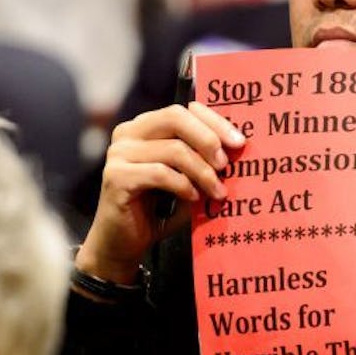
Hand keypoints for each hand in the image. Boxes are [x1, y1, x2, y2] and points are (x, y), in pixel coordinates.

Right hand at [77, 102, 243, 285]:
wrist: (123, 244)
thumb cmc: (158, 210)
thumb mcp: (187, 179)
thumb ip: (203, 161)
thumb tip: (235, 149)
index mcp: (145, 127)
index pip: (184, 110)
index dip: (214, 122)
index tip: (239, 142)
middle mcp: (128, 134)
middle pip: (175, 118)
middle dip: (208, 140)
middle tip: (226, 165)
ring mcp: (119, 153)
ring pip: (173, 149)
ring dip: (202, 172)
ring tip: (217, 191)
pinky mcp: (116, 176)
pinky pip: (160, 173)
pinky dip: (183, 185)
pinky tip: (193, 198)